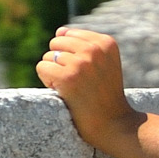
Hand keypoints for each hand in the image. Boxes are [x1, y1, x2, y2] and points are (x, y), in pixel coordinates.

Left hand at [36, 29, 140, 153]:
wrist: (116, 126)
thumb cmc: (106, 96)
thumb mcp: (104, 64)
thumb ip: (83, 43)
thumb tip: (60, 31)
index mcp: (107, 43)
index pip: (68, 34)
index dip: (73, 54)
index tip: (89, 73)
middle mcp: (95, 50)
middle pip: (56, 43)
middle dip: (61, 61)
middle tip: (80, 82)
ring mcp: (82, 63)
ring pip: (48, 56)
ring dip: (56, 74)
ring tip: (75, 89)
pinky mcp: (68, 77)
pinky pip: (42, 68)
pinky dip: (48, 81)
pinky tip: (65, 93)